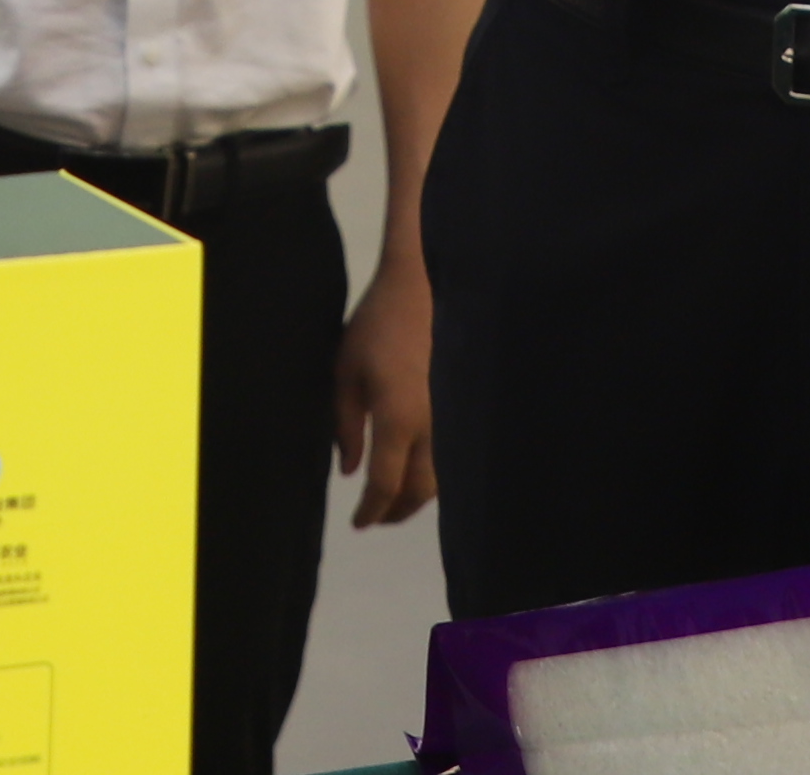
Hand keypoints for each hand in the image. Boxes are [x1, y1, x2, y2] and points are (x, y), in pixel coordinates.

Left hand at [332, 257, 436, 526]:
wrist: (426, 285)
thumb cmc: (378, 324)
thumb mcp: (345, 370)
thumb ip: (345, 425)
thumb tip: (350, 470)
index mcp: (399, 420)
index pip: (386, 485)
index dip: (371, 510)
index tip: (358, 523)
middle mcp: (433, 427)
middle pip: (419, 491)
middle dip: (396, 512)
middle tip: (375, 518)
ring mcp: (453, 417)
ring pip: (441, 478)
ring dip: (417, 497)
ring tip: (394, 499)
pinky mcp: (463, 405)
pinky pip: (452, 455)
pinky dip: (433, 474)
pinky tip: (418, 469)